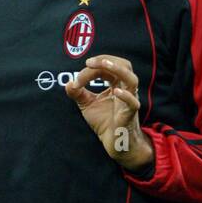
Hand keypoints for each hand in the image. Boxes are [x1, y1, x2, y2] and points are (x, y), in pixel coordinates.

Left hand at [65, 54, 153, 171]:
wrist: (113, 142)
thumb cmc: (104, 121)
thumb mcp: (87, 105)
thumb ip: (78, 94)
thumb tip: (68, 83)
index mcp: (116, 83)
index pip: (106, 68)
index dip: (91, 69)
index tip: (76, 80)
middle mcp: (125, 88)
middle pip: (124, 65)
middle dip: (106, 60)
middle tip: (89, 63)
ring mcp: (130, 100)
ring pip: (132, 79)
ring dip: (118, 69)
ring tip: (104, 64)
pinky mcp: (130, 114)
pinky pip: (132, 102)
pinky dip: (125, 95)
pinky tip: (115, 92)